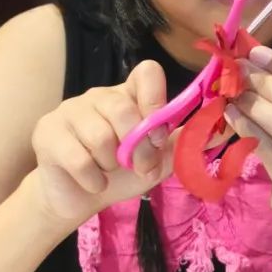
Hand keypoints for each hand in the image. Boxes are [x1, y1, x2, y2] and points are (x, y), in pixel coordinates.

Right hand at [31, 60, 175, 225]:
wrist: (78, 199)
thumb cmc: (120, 174)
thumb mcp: (159, 161)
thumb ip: (185, 144)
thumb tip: (224, 129)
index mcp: (128, 96)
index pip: (147, 72)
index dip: (156, 100)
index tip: (159, 133)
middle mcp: (99, 95)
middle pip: (123, 109)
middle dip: (137, 148)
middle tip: (137, 166)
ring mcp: (70, 110)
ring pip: (100, 136)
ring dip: (111, 166)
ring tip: (108, 171)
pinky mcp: (47, 131)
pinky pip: (78, 158)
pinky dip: (93, 179)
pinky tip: (92, 181)